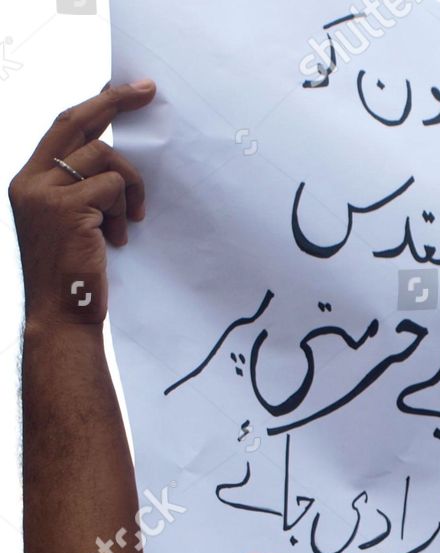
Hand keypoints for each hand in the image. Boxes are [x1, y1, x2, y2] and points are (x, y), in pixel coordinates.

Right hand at [9, 81, 154, 327]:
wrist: (62, 314)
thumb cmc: (74, 274)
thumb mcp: (74, 223)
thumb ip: (84, 192)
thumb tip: (114, 165)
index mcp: (28, 180)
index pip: (62, 127)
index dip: (93, 105)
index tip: (120, 88)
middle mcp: (30, 180)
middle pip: (76, 121)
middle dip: (114, 101)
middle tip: (147, 90)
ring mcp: (46, 192)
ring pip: (104, 156)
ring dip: (128, 187)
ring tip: (127, 222)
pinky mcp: (68, 208)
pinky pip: (113, 187)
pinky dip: (126, 208)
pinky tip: (119, 237)